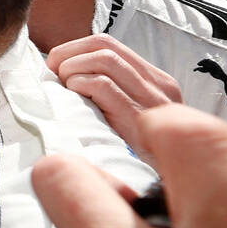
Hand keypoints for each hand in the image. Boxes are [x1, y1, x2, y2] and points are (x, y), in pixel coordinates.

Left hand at [45, 34, 181, 163]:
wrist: (174, 182)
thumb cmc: (143, 151)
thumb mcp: (136, 115)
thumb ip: (116, 92)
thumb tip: (67, 75)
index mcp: (156, 80)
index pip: (110, 45)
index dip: (76, 48)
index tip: (57, 64)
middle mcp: (157, 84)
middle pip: (104, 45)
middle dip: (69, 52)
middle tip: (52, 71)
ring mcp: (150, 99)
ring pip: (105, 59)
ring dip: (73, 68)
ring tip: (64, 86)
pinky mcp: (138, 116)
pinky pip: (103, 85)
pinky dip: (80, 85)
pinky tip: (74, 99)